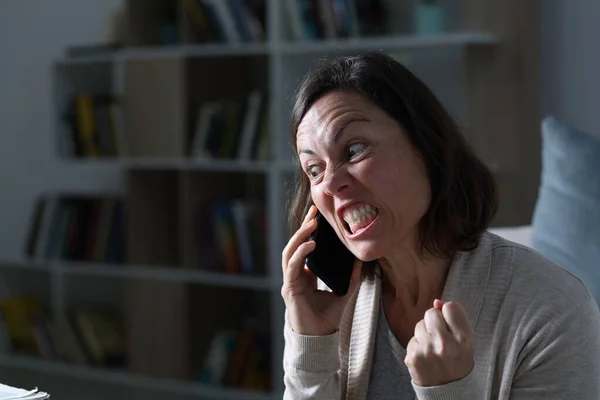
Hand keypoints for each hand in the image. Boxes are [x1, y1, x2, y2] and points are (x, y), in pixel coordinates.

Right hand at [281, 205, 362, 335]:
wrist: (320, 338)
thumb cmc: (328, 317)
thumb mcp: (344, 292)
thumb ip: (351, 277)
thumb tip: (361, 260)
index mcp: (305, 274)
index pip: (304, 247)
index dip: (309, 231)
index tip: (317, 215)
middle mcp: (295, 275)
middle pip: (295, 245)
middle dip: (303, 228)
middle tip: (313, 213)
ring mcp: (290, 281)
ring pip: (289, 252)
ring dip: (299, 237)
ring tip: (311, 225)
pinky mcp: (289, 288)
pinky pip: (292, 266)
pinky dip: (300, 253)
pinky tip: (311, 244)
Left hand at [405, 299, 474, 386]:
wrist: (447, 390)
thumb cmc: (457, 360)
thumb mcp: (466, 340)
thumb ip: (456, 318)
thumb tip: (437, 301)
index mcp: (464, 339)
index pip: (451, 307)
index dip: (449, 314)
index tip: (450, 324)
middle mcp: (446, 343)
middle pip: (431, 312)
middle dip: (434, 321)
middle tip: (440, 337)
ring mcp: (427, 350)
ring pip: (419, 324)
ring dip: (424, 333)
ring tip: (433, 348)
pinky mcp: (413, 356)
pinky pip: (412, 338)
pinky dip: (417, 345)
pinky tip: (425, 356)